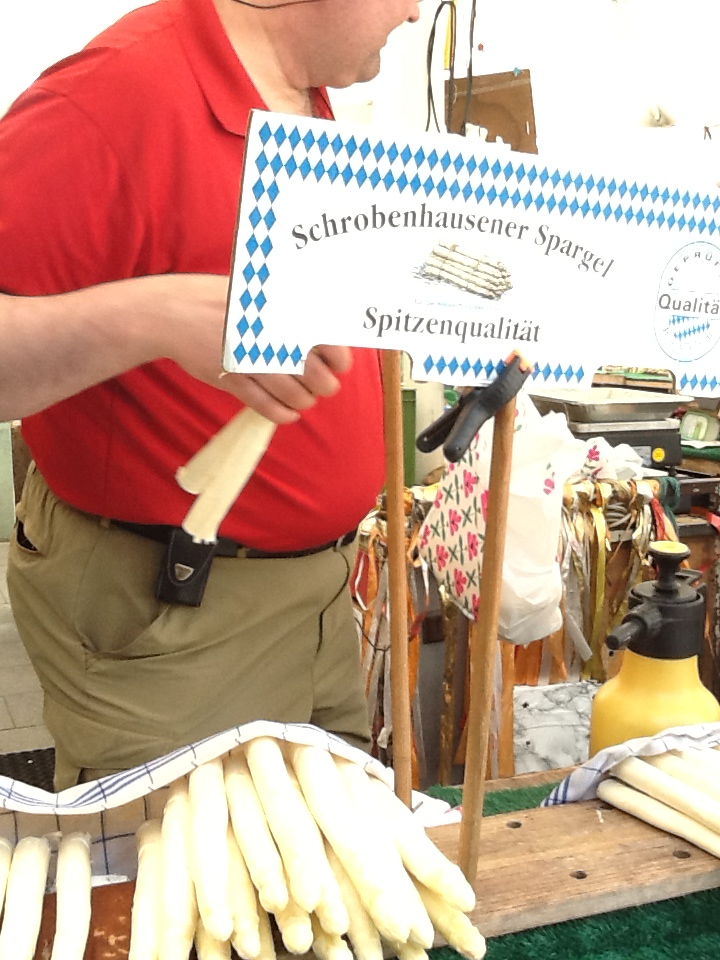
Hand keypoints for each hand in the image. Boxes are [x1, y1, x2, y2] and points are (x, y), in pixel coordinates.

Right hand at [0, 273, 350, 422]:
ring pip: (294, 395)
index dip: (339, 359)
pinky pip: (266, 407)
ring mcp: (250, 358)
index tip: (339, 365)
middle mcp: (269, 334)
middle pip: (316, 375)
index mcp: (280, 309)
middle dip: (324, 386)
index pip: (327, 340)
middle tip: (323, 386)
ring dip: (303, 401)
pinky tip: (287, 412)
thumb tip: (326, 334)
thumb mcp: (258, 292)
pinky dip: (282, 414)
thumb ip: (289, 310)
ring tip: (302, 398)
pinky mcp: (232, 378)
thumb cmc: (220, 302)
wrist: (170, 312)